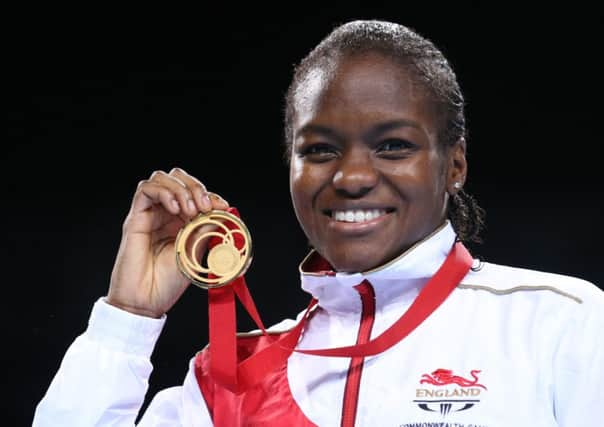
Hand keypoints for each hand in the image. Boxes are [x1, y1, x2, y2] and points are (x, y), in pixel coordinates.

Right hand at [106, 168, 228, 317]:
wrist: (146, 302)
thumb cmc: (167, 284)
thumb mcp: (196, 252)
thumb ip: (205, 230)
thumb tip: (222, 211)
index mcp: (182, 222)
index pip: (195, 193)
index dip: (210, 195)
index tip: (223, 207)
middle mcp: (165, 214)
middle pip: (178, 178)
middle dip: (195, 187)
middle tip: (205, 206)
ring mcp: (150, 215)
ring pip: (161, 178)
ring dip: (181, 189)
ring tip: (190, 210)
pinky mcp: (135, 218)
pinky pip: (145, 190)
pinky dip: (164, 192)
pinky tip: (175, 209)